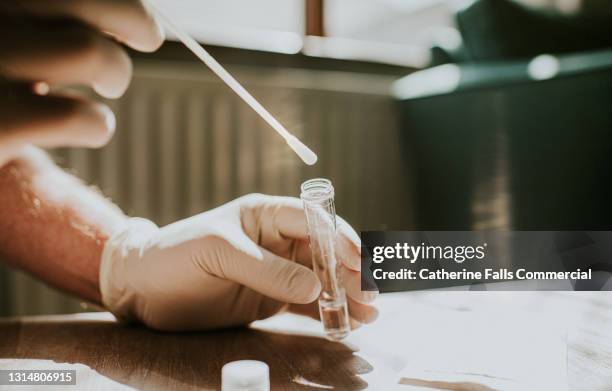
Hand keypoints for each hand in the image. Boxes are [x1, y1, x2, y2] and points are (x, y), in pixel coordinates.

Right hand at [0, 1, 164, 166]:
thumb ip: (42, 16)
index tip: (136, 19)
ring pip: (91, 53)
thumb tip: (127, 15)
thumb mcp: (8, 31)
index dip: (118, 2)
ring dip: (116, 72)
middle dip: (134, 18)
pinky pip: (79, 116)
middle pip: (88, 0)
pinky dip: (98, 123)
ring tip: (109, 86)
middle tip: (145, 39)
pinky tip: (91, 126)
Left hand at [100, 194, 377, 330]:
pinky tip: (346, 321)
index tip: (358, 259)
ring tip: (369, 312)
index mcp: (264, 216)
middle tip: (371, 294)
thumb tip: (314, 286)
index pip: (312, 220)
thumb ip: (265, 269)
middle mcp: (275, 241)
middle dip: (350, 270)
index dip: (338, 237)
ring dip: (346, 293)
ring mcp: (275, 271)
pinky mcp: (269, 298)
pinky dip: (327, 312)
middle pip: (324, 251)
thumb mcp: (218, 254)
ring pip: (321, 279)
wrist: (142, 290)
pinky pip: (306, 303)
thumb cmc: (174, 257)